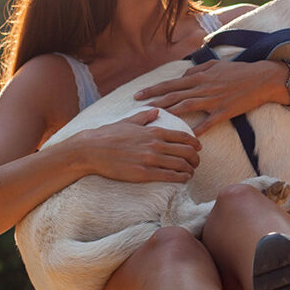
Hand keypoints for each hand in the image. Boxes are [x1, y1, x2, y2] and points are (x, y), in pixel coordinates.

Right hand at [70, 107, 201, 182]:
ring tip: (191, 172)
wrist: (91, 150)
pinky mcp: (143, 173)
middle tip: (197, 163)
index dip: (195, 143)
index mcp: (153, 131)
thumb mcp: (128, 122)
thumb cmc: (108, 135)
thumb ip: (144, 117)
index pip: (183, 136)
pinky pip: (168, 176)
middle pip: (186, 151)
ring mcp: (150, 159)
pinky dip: (180, 178)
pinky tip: (184, 179)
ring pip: (180, 164)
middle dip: (196, 158)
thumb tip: (155, 110)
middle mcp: (155, 144)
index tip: (199, 148)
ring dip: (190, 169)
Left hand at [134, 60, 285, 135]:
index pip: (170, 84)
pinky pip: (207, 122)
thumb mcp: (215, 65)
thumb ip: (196, 71)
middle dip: (154, 101)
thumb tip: (182, 78)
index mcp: (200, 77)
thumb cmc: (238, 70)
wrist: (261, 78)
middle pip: (173, 95)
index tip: (138, 95)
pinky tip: (185, 137)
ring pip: (185, 107)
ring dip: (169, 113)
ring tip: (155, 121)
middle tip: (137, 108)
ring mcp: (213, 100)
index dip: (153, 90)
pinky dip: (196, 130)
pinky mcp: (224, 111)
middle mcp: (203, 87)